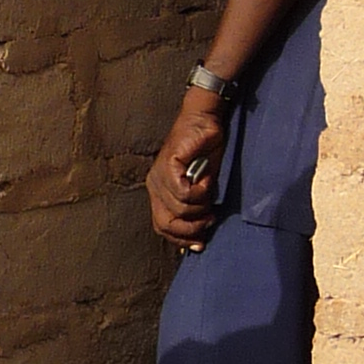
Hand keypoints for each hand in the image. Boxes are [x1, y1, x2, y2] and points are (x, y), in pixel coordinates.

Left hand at [146, 90, 225, 249]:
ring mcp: (158, 175)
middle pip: (165, 224)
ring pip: (179, 209)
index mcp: (158, 193)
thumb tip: (197, 242)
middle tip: (210, 219)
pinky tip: (206, 179)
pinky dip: (200, 190)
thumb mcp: (202, 189)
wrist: (204, 121)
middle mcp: (154, 185)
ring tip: (209, 190)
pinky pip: (184, 192)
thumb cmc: (205, 153)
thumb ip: (196, 210)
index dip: (181, 239)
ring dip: (201, 205)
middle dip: (191, 228)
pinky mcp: (168, 165)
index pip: (162, 227)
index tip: (201, 242)